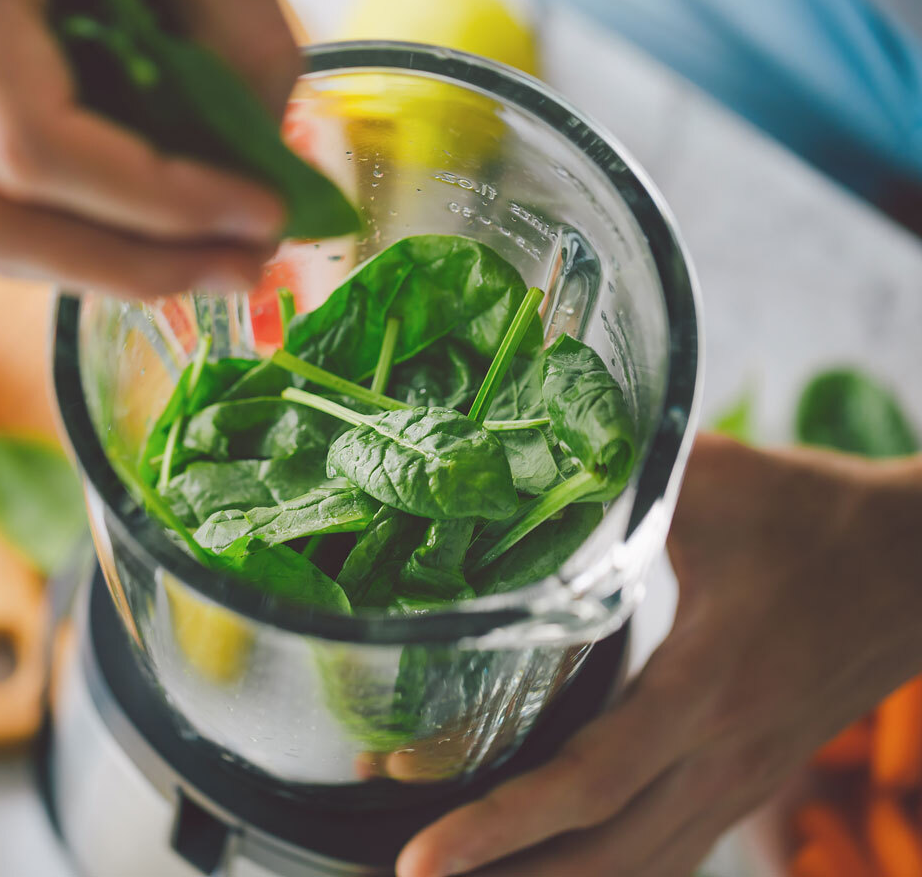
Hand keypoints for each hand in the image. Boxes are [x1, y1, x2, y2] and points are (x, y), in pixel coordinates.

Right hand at [0, 0, 298, 297]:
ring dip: (105, 262)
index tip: (267, 216)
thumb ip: (240, 40)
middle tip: (243, 271)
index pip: (37, 146)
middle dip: (128, 270)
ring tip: (214, 256)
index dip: (163, 204)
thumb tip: (270, 165)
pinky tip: (159, 216)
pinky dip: (82, 219)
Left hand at [398, 434, 921, 876]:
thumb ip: (625, 474)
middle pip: (602, 859)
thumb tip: (530, 456)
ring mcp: (743, 780)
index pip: (586, 780)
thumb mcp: (721, 481)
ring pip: (639, 871)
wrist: (921, 562)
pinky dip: (607, 874)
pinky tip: (556, 868)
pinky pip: (672, 854)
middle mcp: (722, 757)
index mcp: (704, 687)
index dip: (497, 826)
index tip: (417, 855)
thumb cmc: (823, 518)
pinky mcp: (751, 779)